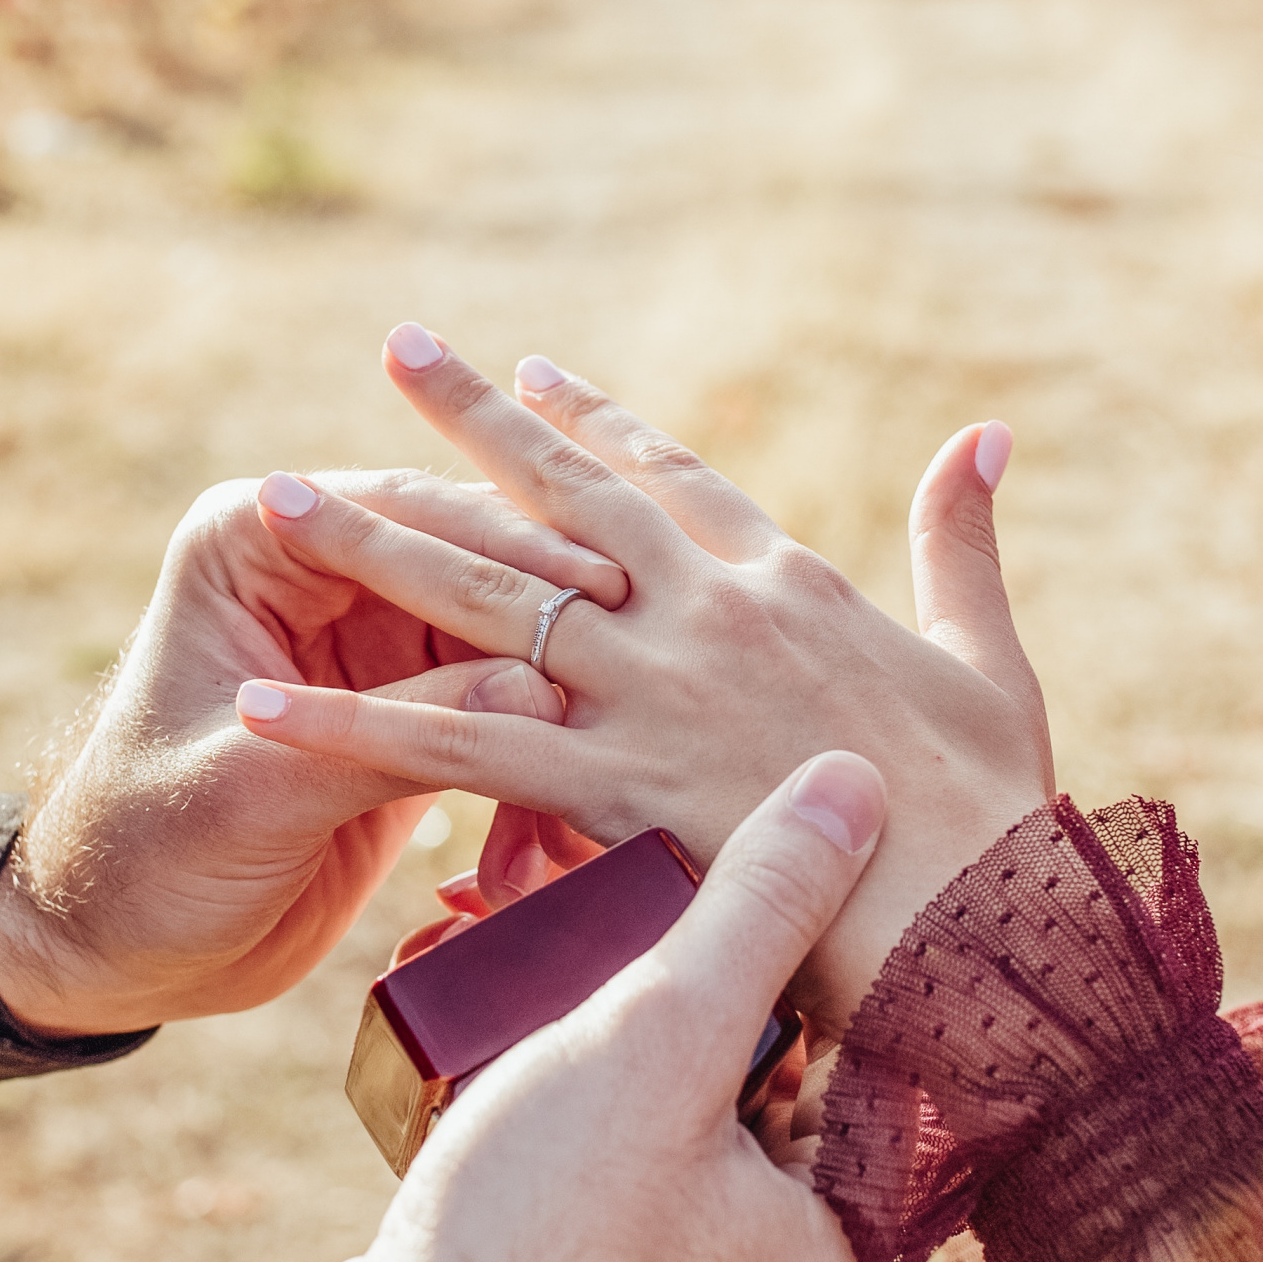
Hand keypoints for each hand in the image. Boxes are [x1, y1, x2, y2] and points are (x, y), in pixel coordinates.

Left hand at [0, 470, 626, 1036]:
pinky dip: (547, 735)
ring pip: (500, 631)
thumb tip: (538, 690)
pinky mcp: (407, 714)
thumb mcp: (259, 792)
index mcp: (257, 542)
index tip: (600, 587)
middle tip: (660, 633)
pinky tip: (612, 766)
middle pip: (467, 560)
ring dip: (565, 672)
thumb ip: (392, 737)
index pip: (402, 512)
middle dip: (556, 602)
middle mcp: (320, 572)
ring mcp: (369, 643)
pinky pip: (502, 704)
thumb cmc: (144, 852)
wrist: (116, 948)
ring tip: (658, 702)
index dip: (506, 548)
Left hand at [232, 326, 1053, 1031]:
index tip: (526, 373)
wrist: (985, 912)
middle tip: (396, 348)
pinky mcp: (609, 781)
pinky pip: (455, 749)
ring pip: (484, 599)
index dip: (592, 422)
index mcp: (785, 582)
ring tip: (276, 493)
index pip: (667, 478)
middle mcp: (703, 613)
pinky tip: (264, 707)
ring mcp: (651, 692)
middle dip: (468, 422)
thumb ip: (966, 542)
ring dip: (373, 544)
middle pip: (558, 498)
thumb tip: (987, 434)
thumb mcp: (987, 659)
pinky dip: (353, 729)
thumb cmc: (999, 809)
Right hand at [279, 751, 880, 1261]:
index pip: (873, 1059)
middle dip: (711, 992)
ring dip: (636, 1043)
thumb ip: (760, 904)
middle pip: (775, 1092)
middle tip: (657, 899)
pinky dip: (586, 1109)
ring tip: (578, 953)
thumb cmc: (537, 1233)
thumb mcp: (659, 1031)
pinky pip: (620, 1178)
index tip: (774, 866)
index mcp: (842, 1250)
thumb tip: (857, 781)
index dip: (822, 948)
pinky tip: (530, 1045)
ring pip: (688, 1129)